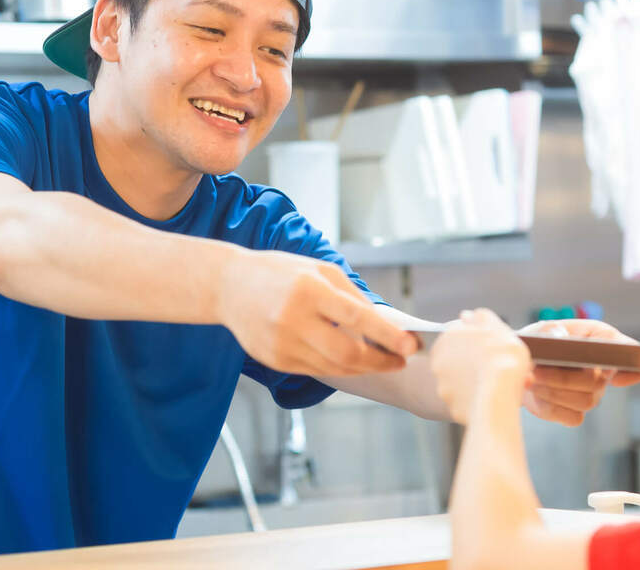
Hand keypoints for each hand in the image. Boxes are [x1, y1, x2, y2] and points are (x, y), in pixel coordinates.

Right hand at [216, 248, 417, 376]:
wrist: (229, 286)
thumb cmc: (279, 272)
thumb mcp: (318, 269)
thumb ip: (351, 295)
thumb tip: (385, 323)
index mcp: (308, 290)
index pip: (356, 318)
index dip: (387, 335)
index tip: (411, 345)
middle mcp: (293, 319)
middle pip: (347, 353)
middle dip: (380, 361)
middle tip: (400, 359)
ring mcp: (281, 344)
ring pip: (334, 367)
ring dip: (363, 367)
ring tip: (382, 361)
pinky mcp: (275, 361)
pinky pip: (316, 370)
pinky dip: (339, 367)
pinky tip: (351, 360)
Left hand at [430, 309, 531, 424]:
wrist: (498, 396)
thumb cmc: (502, 359)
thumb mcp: (498, 329)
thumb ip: (483, 319)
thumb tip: (469, 315)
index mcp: (448, 337)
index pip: (460, 335)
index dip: (478, 342)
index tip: (492, 349)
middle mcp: (439, 360)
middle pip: (460, 359)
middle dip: (475, 363)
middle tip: (497, 368)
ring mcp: (443, 385)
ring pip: (462, 381)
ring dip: (476, 382)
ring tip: (498, 385)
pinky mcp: (451, 406)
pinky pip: (466, 401)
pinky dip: (476, 400)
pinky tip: (491, 399)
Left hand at [515, 320, 639, 426]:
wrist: (518, 367)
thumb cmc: (537, 344)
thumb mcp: (541, 330)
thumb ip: (552, 331)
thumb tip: (561, 338)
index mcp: (600, 340)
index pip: (624, 347)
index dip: (621, 358)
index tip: (606, 366)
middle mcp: (603, 369)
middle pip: (597, 382)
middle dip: (563, 378)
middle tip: (535, 371)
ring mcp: (593, 393)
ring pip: (585, 401)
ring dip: (553, 392)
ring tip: (530, 380)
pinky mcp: (576, 412)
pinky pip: (572, 417)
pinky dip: (550, 406)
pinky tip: (536, 394)